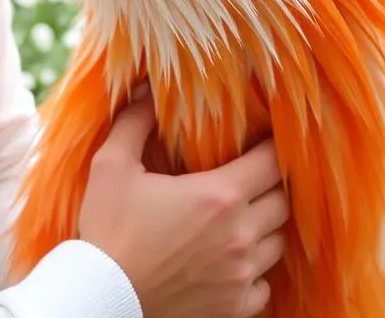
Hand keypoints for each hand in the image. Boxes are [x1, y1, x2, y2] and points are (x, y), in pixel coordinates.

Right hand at [79, 94, 288, 317]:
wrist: (102, 298)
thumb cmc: (108, 230)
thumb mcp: (112, 165)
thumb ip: (134, 122)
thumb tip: (146, 89)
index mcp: (220, 196)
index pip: (273, 163)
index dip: (273, 148)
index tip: (264, 139)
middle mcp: (240, 236)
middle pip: (283, 202)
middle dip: (271, 185)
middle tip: (252, 174)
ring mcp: (240, 276)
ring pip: (278, 243)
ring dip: (266, 226)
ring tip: (244, 214)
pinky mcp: (233, 308)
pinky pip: (264, 285)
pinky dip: (256, 271)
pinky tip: (233, 259)